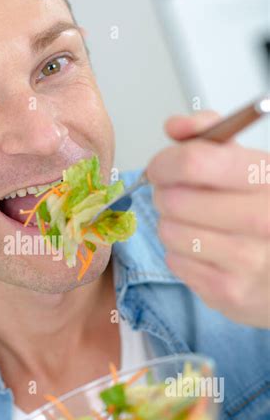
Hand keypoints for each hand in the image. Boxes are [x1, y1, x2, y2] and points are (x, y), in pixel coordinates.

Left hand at [147, 111, 269, 327]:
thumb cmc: (265, 211)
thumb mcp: (251, 165)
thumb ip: (213, 136)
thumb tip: (175, 127)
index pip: (196, 162)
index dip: (166, 161)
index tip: (161, 166)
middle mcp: (265, 220)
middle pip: (176, 200)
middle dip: (165, 193)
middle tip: (174, 194)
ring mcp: (248, 261)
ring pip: (170, 231)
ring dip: (171, 223)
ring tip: (193, 222)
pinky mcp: (228, 293)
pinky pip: (175, 261)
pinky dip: (179, 252)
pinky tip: (204, 248)